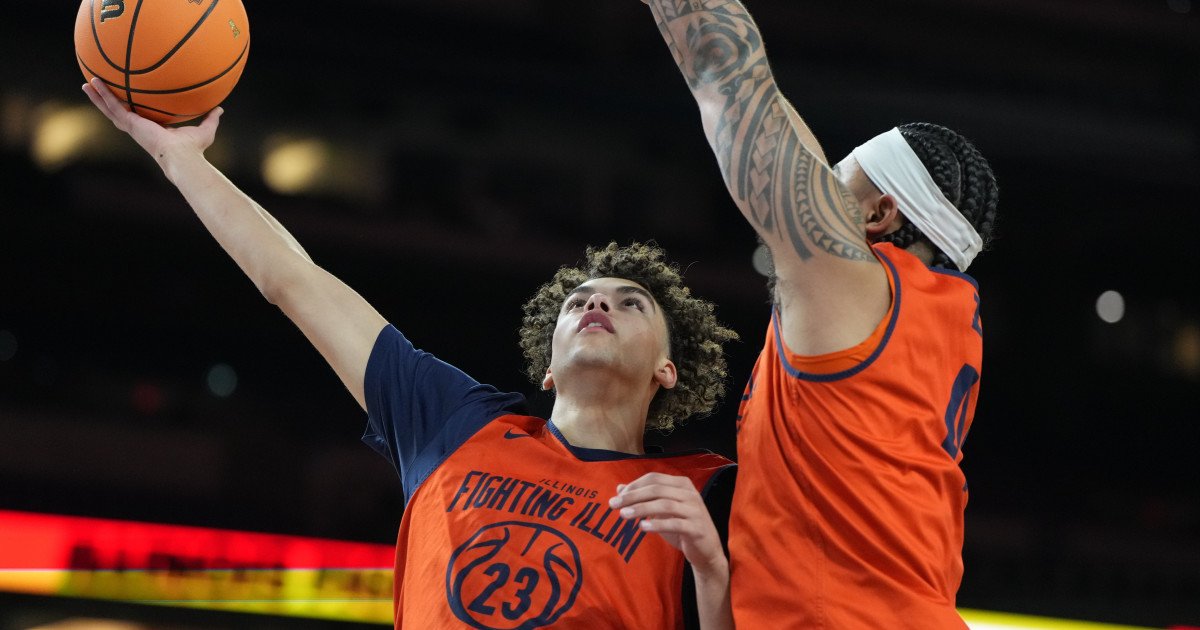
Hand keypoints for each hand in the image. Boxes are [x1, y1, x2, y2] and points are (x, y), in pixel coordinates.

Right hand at [81, 77, 221, 162]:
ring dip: (98, 97)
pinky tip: (94, 83)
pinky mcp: (130, 123)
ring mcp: (133, 126)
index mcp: (153, 129)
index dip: (131, 108)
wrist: (182, 156)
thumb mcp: (205, 129)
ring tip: (87, 84)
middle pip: (119, 112)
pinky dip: (103, 95)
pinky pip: (113, 106)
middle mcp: (140, 128)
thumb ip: (211, 119)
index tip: (125, 99)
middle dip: (108, 101)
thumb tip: (220, 109)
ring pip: (110, 109)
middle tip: (97, 89)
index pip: (138, 116)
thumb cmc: (193, 149)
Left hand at [609, 472, 726, 575]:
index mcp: (682, 484)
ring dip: (641, 509)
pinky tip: (642, 527)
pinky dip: (657, 524)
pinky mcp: (697, 528)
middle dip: (633, 496)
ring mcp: (695, 510)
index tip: (618, 496)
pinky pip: (674, 523)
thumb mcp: (661, 511)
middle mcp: (690, 494)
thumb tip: (619, 488)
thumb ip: (644, 498)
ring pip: (664, 505)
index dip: (634, 485)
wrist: (706, 551)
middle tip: (614, 505)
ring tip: (624, 515)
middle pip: (657, 489)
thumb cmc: (681, 528)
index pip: (654, 478)